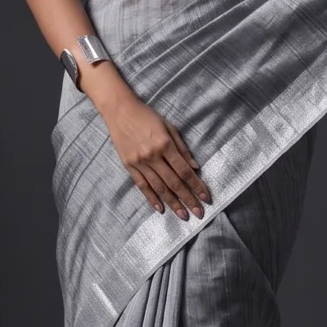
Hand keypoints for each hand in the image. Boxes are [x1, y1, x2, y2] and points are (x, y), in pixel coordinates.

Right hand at [93, 75, 211, 219]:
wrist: (120, 111)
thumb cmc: (147, 116)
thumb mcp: (169, 127)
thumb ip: (182, 148)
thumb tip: (195, 168)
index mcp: (165, 144)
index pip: (185, 171)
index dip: (197, 186)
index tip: (206, 198)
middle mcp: (153, 156)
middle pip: (174, 183)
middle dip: (188, 199)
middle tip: (199, 213)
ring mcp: (139, 162)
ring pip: (159, 187)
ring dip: (172, 203)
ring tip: (182, 215)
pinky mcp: (129, 166)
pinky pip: (142, 185)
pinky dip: (151, 198)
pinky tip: (160, 208)